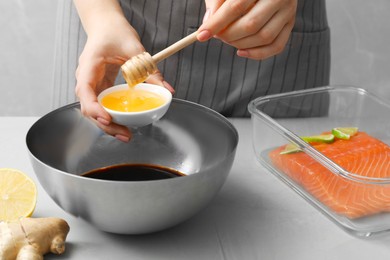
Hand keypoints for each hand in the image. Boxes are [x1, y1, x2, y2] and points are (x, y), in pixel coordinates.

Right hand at [74, 1, 173, 141]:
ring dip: (108, 125)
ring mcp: (91, 84)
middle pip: (88, 107)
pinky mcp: (99, 88)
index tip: (107, 118)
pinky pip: (102, 106)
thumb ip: (150, 70)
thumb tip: (167, 90)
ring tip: (126, 134)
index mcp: (89, 66)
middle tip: (125, 134)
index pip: (85, 91)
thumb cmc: (115, 32)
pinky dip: (111, 117)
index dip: (94, 108)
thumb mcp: (135, 49)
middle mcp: (86, 78)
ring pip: (93, 110)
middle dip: (105, 124)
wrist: (107, 25)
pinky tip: (123, 124)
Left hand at [198, 0, 296, 59]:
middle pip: (251, 24)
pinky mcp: (290, 23)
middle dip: (228, 35)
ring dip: (240, 44)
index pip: (236, 6)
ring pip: (264, 37)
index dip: (217, 23)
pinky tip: (241, 51)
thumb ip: (216, 2)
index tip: (201, 35)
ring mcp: (289, 10)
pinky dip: (257, 54)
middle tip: (216, 35)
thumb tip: (209, 24)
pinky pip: (276, 46)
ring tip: (227, 38)